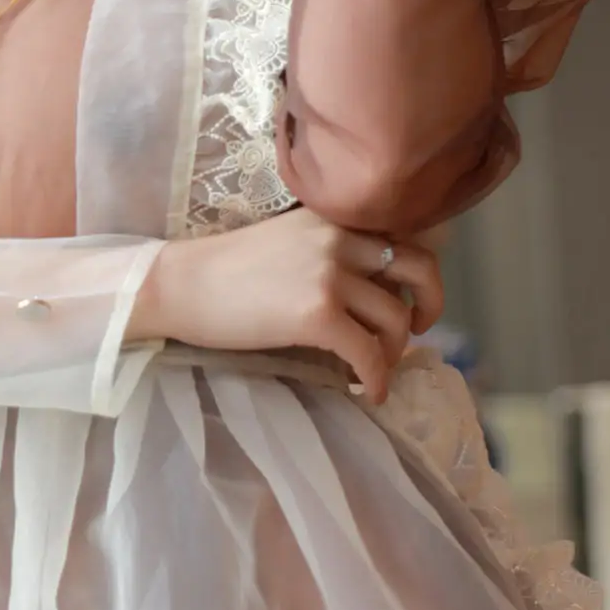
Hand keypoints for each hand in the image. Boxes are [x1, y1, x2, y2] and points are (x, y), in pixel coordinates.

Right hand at [125, 209, 444, 406]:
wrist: (179, 285)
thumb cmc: (222, 271)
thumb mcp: (288, 242)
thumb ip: (330, 251)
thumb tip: (372, 289)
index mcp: (334, 217)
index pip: (404, 235)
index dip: (419, 273)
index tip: (413, 298)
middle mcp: (340, 238)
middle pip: (420, 268)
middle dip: (429, 304)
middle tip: (415, 330)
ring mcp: (331, 274)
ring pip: (396, 317)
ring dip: (393, 350)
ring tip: (374, 366)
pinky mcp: (317, 313)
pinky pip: (369, 353)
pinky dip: (377, 378)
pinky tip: (369, 392)